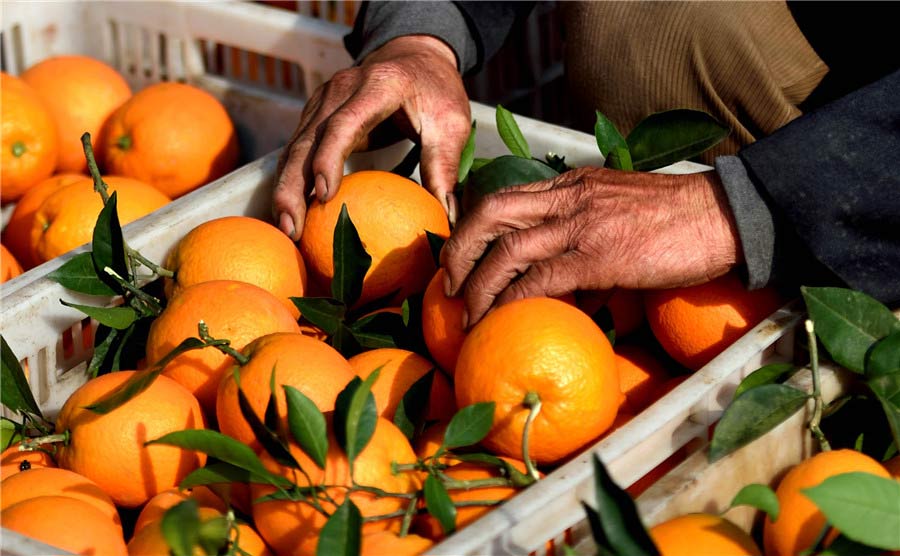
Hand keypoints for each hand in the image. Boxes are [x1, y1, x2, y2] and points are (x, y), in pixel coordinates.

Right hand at [271, 35, 471, 239]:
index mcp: (378, 85)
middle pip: (308, 140)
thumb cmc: (436, 92)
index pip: (344, 124)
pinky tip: (291, 210)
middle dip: (293, 185)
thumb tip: (447, 217)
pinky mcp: (316, 114)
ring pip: (295, 147)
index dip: (329, 159)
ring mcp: (323, 100)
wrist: (414, 57)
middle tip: (290, 226)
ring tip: (285, 227)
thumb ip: (445, 166)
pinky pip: (298, 149)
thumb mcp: (451, 124)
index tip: (324, 195)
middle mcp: (341, 89)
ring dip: (285, 188)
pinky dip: (291, 179)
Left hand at [441, 167, 742, 326]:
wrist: (725, 215)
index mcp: (573, 185)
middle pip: (491, 214)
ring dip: (480, 286)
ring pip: (508, 250)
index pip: (505, 196)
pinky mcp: (601, 255)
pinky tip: (503, 319)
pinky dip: (514, 301)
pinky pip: (541, 279)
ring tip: (467, 315)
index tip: (461, 256)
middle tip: (449, 285)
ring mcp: (583, 224)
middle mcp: (570, 197)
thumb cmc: (679, 222)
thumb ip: (588, 241)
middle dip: (460, 250)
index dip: (473, 227)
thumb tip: (574, 293)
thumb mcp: (621, 214)